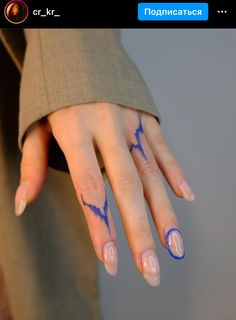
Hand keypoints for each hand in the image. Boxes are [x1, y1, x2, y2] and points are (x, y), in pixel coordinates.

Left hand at [15, 103, 194, 286]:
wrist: (81, 50)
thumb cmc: (56, 92)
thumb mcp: (37, 124)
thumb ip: (33, 165)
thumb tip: (22, 204)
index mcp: (75, 129)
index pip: (90, 187)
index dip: (100, 226)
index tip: (110, 260)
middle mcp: (108, 127)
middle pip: (127, 186)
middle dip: (139, 231)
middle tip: (150, 269)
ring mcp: (131, 122)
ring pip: (151, 172)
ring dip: (164, 210)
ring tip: (174, 245)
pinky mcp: (146, 117)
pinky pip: (163, 148)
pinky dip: (176, 172)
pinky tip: (187, 196)